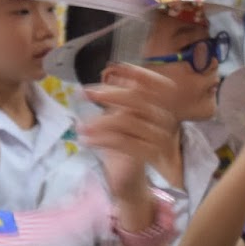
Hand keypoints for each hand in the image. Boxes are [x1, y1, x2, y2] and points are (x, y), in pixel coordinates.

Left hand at [79, 62, 177, 203]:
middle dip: (111, 93)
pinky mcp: (148, 155)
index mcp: (160, 107)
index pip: (158, 84)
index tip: (114, 67)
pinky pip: (122, 142)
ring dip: (99, 121)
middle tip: (87, 92)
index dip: (139, 73)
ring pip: (127, 121)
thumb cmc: (122, 144)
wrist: (127, 178)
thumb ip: (118, 97)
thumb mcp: (120, 117)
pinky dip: (101, 139)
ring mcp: (158, 138)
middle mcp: (163, 120)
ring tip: (81, 126)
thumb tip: (111, 73)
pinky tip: (86, 140)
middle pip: (139, 99)